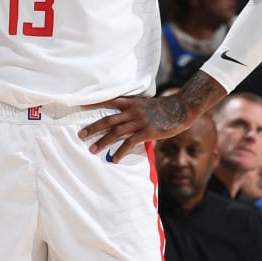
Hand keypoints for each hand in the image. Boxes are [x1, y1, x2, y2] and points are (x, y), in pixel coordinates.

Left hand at [80, 92, 196, 162]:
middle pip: (108, 120)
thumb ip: (134, 111)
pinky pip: (130, 143)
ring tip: (92, 150)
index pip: (109, 101)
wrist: (181, 109)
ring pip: (116, 132)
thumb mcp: (146, 105)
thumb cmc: (164, 108)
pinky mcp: (146, 132)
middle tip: (81, 135)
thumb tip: (125, 119)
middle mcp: (132, 111)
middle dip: (93, 128)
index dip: (94, 104)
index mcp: (131, 103)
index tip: (81, 107)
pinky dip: (120, 152)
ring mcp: (139, 121)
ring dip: (103, 141)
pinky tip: (114, 159)